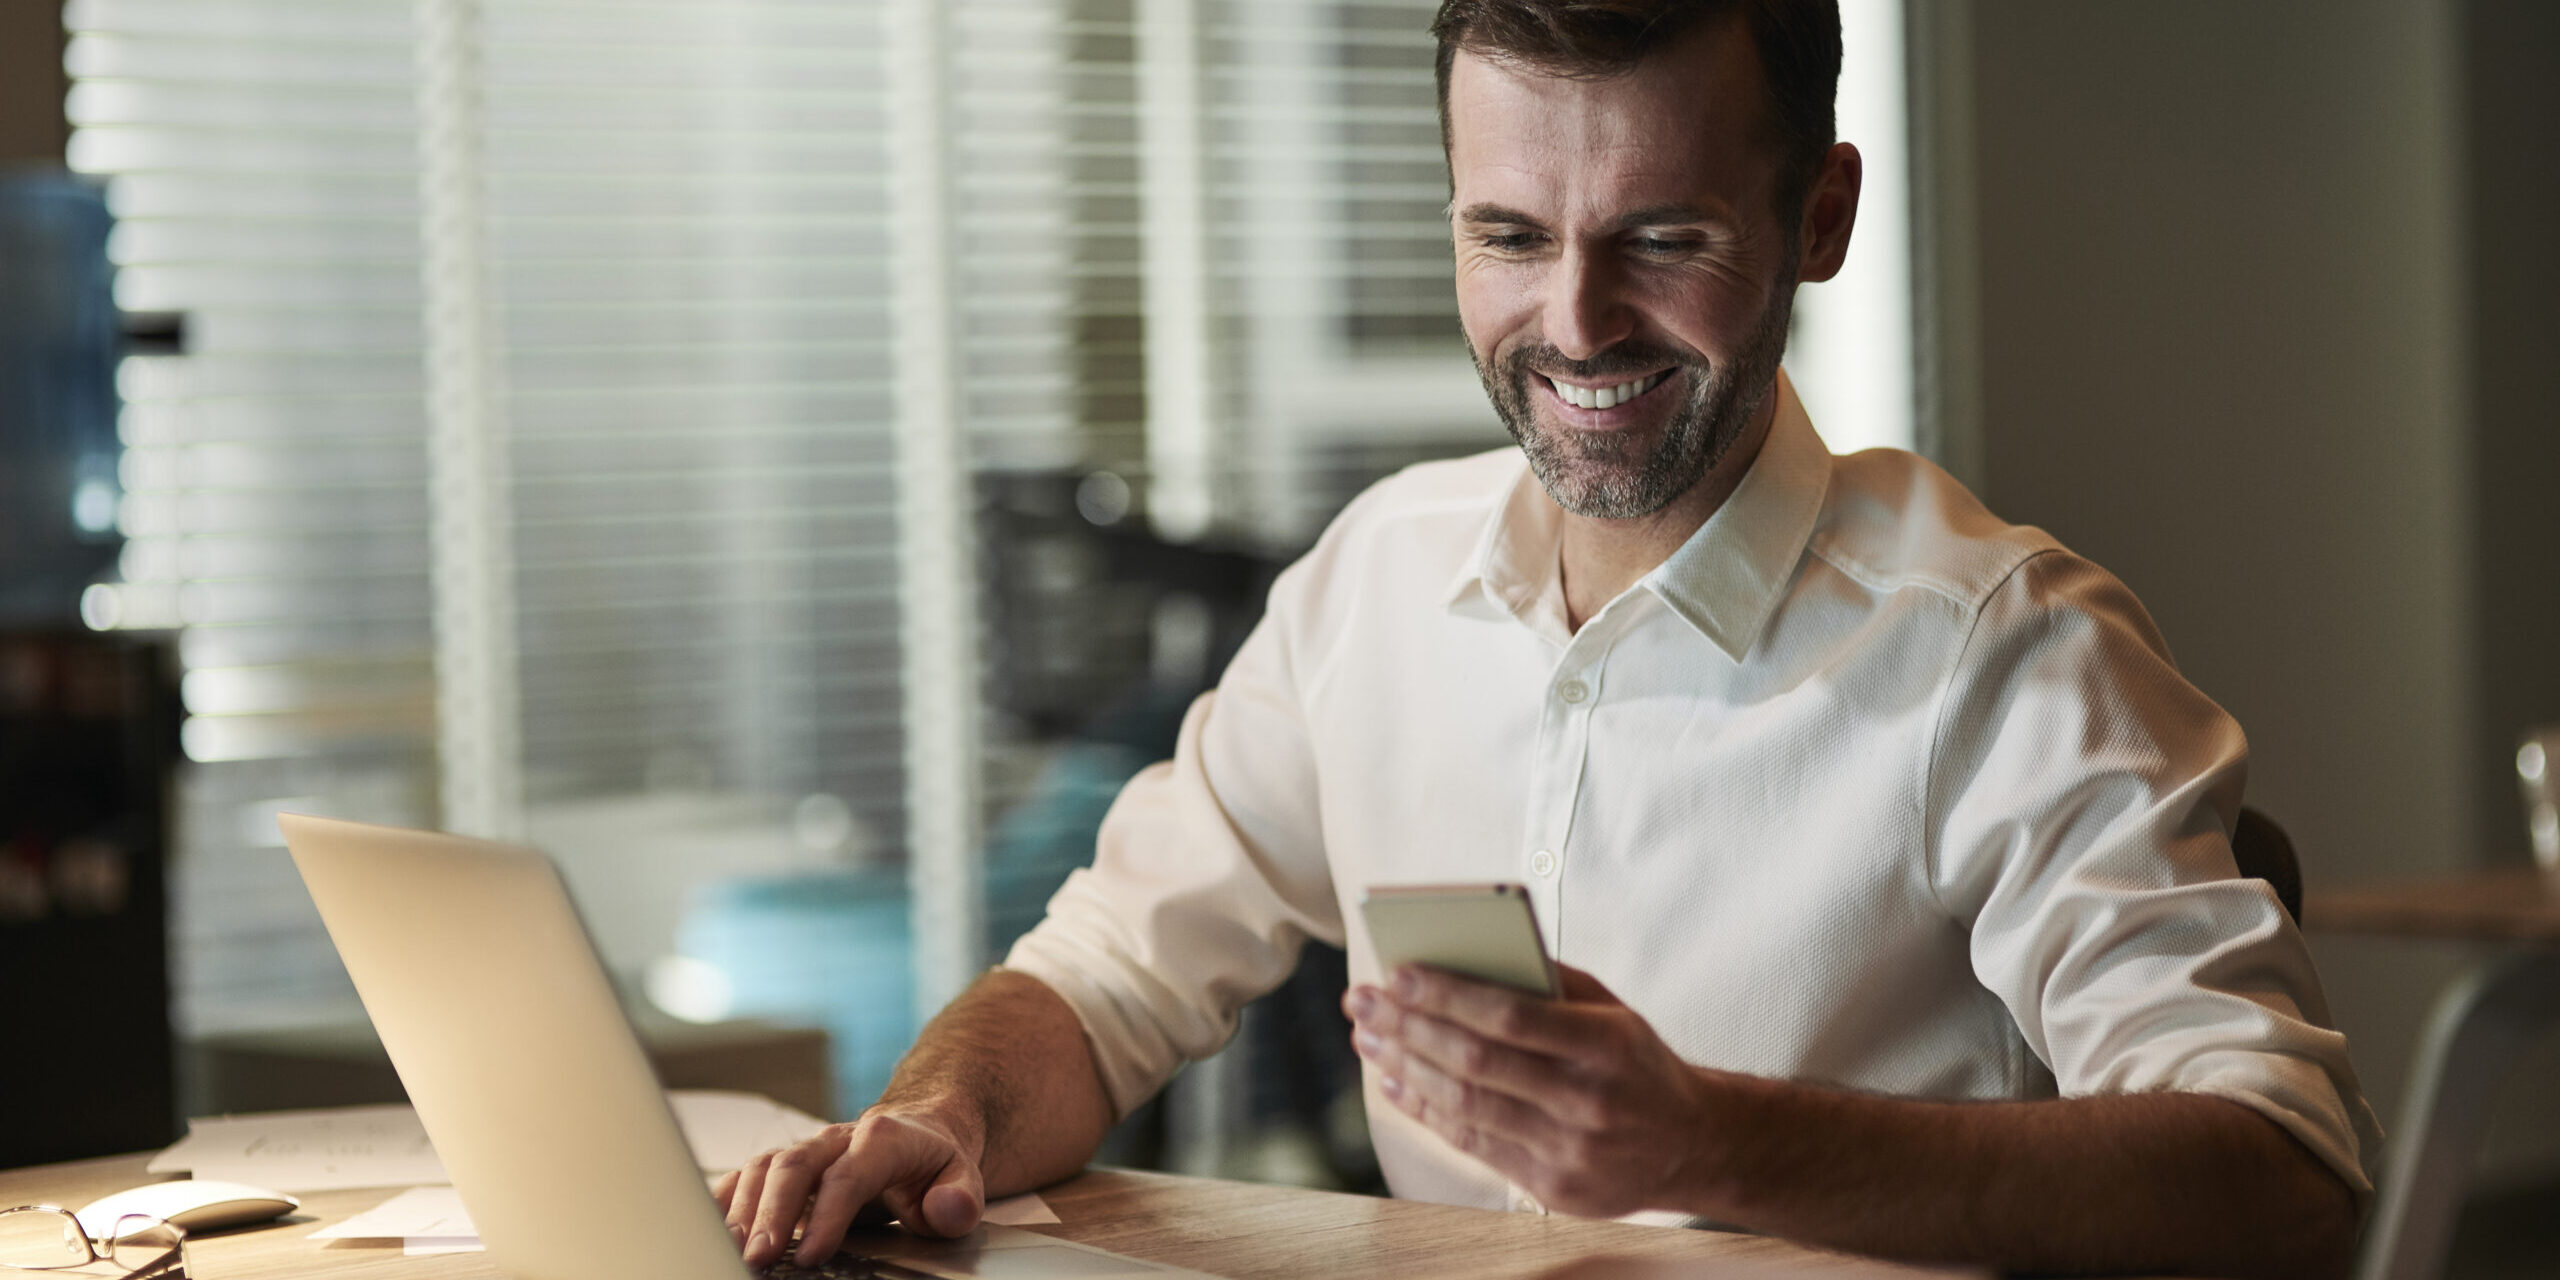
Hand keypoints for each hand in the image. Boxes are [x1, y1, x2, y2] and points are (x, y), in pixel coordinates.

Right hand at [713, 1106, 986, 1268]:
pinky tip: (708, 1226)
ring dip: (742, 1211)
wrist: (917, 1134)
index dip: (829, 1214)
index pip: (850, 1173)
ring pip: (764, 1169)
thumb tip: (946, 1208)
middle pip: (795, 1167)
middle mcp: (836, 1138)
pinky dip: (723, 1199)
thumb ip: (960, 1197)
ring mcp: (805, 1149)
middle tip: (758, 1258)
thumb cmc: (934, 1166)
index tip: (814, 1254)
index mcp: (883, 1138)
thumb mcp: (962, 1179)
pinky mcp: (783, 1164)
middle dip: (773, 1215)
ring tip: (729, 1251)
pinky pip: (745, 1175)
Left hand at [1343, 963, 1717, 1218]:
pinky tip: (1394, 1081)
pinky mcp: (1553, 1188)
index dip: (1447, 994)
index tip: (1397, 972)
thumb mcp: (1611, 1011)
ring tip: (1368, 1036)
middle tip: (1361, 1000)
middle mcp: (1588, 1101)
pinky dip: (1425, 1111)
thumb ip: (1549, 983)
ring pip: (1466, 1105)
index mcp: (1607, 1045)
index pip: (1510, 1016)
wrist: (1691, 1145)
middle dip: (1408, 1026)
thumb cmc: (1635, 1062)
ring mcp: (1569, 1151)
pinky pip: (1473, 1143)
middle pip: (1477, 1062)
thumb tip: (1464, 955)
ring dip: (1405, 1068)